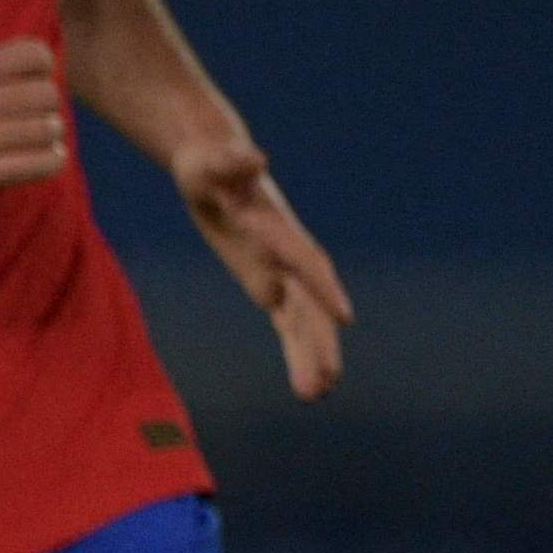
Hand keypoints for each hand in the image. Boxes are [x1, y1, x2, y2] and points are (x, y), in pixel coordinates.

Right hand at [0, 0, 66, 221]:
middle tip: (30, 115)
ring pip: (46, 129)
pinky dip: (48, 161)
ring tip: (32, 139)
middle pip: (46, 94)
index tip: (28, 81)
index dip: (41, 67)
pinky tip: (37, 159)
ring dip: (46, 135)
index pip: (34, 54)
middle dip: (45, 104)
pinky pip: (39, 164)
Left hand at [172, 130, 350, 400]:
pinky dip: (297, 350)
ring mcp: (280, 267)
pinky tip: (310, 385)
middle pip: (308, 300)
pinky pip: (287, 321)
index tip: (345, 318)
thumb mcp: (208, 161)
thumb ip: (231, 162)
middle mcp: (285, 250)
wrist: (217, 160)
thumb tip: (256, 158)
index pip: (304, 259)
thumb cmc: (207, 161)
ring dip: (310, 355)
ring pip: (301, 318)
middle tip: (328, 380)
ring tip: (318, 394)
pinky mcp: (268, 279)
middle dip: (317, 339)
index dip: (323, 287)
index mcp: (273, 225)